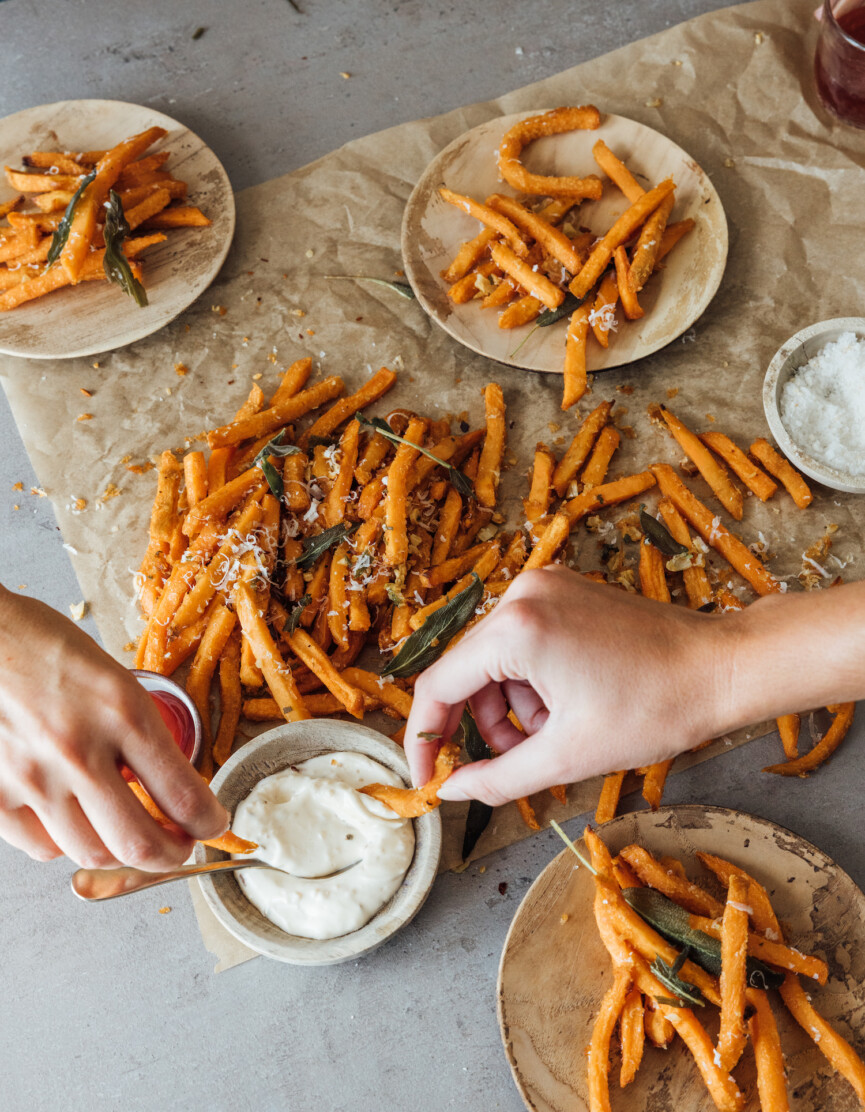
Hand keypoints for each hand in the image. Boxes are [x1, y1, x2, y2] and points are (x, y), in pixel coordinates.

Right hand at [0, 586, 227, 869]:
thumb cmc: (47, 647)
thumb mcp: (115, 678)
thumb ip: (143, 731)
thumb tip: (172, 787)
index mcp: (123, 712)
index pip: (183, 796)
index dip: (209, 823)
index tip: (213, 823)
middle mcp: (80, 751)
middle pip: (140, 844)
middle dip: (172, 855)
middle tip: (178, 845)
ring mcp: (34, 777)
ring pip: (92, 853)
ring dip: (119, 850)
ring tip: (126, 830)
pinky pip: (42, 847)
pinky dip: (65, 843)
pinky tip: (74, 820)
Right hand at [404, 566, 734, 804]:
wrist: (722, 668)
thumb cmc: (655, 708)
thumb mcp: (567, 755)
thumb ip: (496, 777)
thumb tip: (449, 790)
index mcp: (516, 628)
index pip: (438, 685)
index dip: (426, 738)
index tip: (427, 775)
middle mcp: (522, 594)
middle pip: (465, 671)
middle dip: (480, 724)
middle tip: (507, 764)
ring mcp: (544, 586)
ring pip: (494, 659)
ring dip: (509, 706)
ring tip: (551, 736)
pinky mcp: (563, 590)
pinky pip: (522, 641)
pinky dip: (530, 680)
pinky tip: (564, 706)